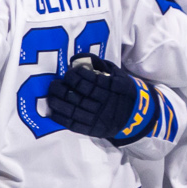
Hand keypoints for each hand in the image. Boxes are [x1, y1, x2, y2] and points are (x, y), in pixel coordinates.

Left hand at [47, 56, 167, 143]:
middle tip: (54, 83)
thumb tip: (76, 58)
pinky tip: (52, 111)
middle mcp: (106, 104)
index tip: (69, 72)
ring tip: (51, 95)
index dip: (78, 77)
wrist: (135, 114)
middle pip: (81, 96)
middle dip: (64, 89)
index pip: (92, 82)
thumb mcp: (116, 73)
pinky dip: (62, 119)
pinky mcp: (93, 130)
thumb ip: (98, 64)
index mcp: (113, 88)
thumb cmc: (120, 89)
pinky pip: (74, 125)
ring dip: (60, 103)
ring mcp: (99, 118)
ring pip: (75, 110)